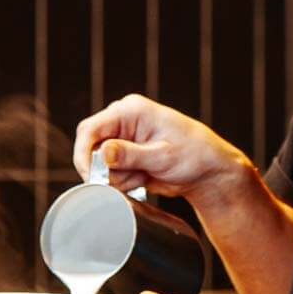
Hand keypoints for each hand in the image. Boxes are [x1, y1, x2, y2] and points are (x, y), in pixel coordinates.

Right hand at [73, 94, 254, 205]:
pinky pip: (110, 175)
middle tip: (135, 177)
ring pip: (100, 166)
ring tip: (146, 175)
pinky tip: (144, 178)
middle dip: (108, 171)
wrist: (209, 172)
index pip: (90, 129)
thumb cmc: (194, 155)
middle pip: (91, 149)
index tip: (91, 178)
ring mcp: (123, 139)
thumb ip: (130, 155)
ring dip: (119, 178)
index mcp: (131, 110)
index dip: (84, 155)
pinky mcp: (125, 156)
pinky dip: (124, 182)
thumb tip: (101, 153)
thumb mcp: (162, 156)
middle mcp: (123, 122)